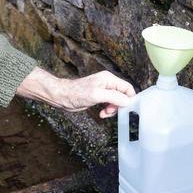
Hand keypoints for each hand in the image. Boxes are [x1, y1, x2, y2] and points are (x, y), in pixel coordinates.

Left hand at [17, 68, 135, 118]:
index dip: (129, 99)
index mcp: (109, 79)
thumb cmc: (76, 93)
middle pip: (123, 96)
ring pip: (116, 101)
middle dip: (119, 106)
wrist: (63, 96)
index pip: (127, 88)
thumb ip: (114, 97)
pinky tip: (101, 114)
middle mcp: (108, 83)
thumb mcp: (97, 95)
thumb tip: (127, 101)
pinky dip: (107, 110)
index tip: (125, 108)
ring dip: (112, 110)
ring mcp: (103, 90)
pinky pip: (109, 104)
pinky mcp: (99, 97)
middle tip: (110, 111)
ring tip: (104, 113)